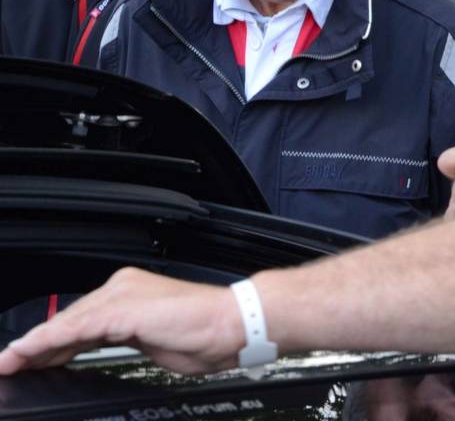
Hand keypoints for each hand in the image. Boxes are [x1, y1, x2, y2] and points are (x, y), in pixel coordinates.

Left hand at [0, 267, 243, 375]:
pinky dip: (49, 342)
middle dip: (36, 346)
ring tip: (9, 363)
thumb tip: (99, 351)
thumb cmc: (206, 335)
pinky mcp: (124, 310)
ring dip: (33, 346)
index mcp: (132, 293)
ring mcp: (123, 296)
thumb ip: (123, 339)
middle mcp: (123, 287)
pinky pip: (77, 328)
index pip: (82, 320)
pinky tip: (28, 351)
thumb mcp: (153, 341)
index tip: (28, 360)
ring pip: (67, 323)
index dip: (51, 343)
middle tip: (8, 365)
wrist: (234, 325)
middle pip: (69, 320)